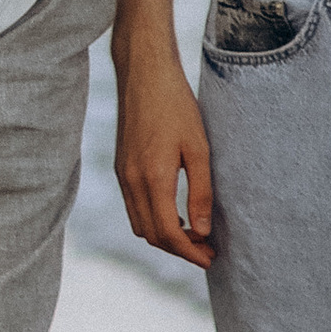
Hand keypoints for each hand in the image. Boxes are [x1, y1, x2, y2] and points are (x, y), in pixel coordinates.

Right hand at [113, 34, 216, 267]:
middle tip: (206, 250)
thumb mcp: (199, 148)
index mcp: (152, 178)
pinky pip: (133, 206)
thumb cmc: (176, 105)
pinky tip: (173, 211)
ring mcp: (122, 174)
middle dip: (178, 249)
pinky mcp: (120, 166)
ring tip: (193, 234)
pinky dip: (152, 218)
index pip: (168, 234)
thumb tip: (201, 231)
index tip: (210, 257)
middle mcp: (131, 181)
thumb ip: (201, 192)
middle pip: (151, 235)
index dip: (190, 252)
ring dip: (164, 236)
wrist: (144, 73)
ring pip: (139, 224)